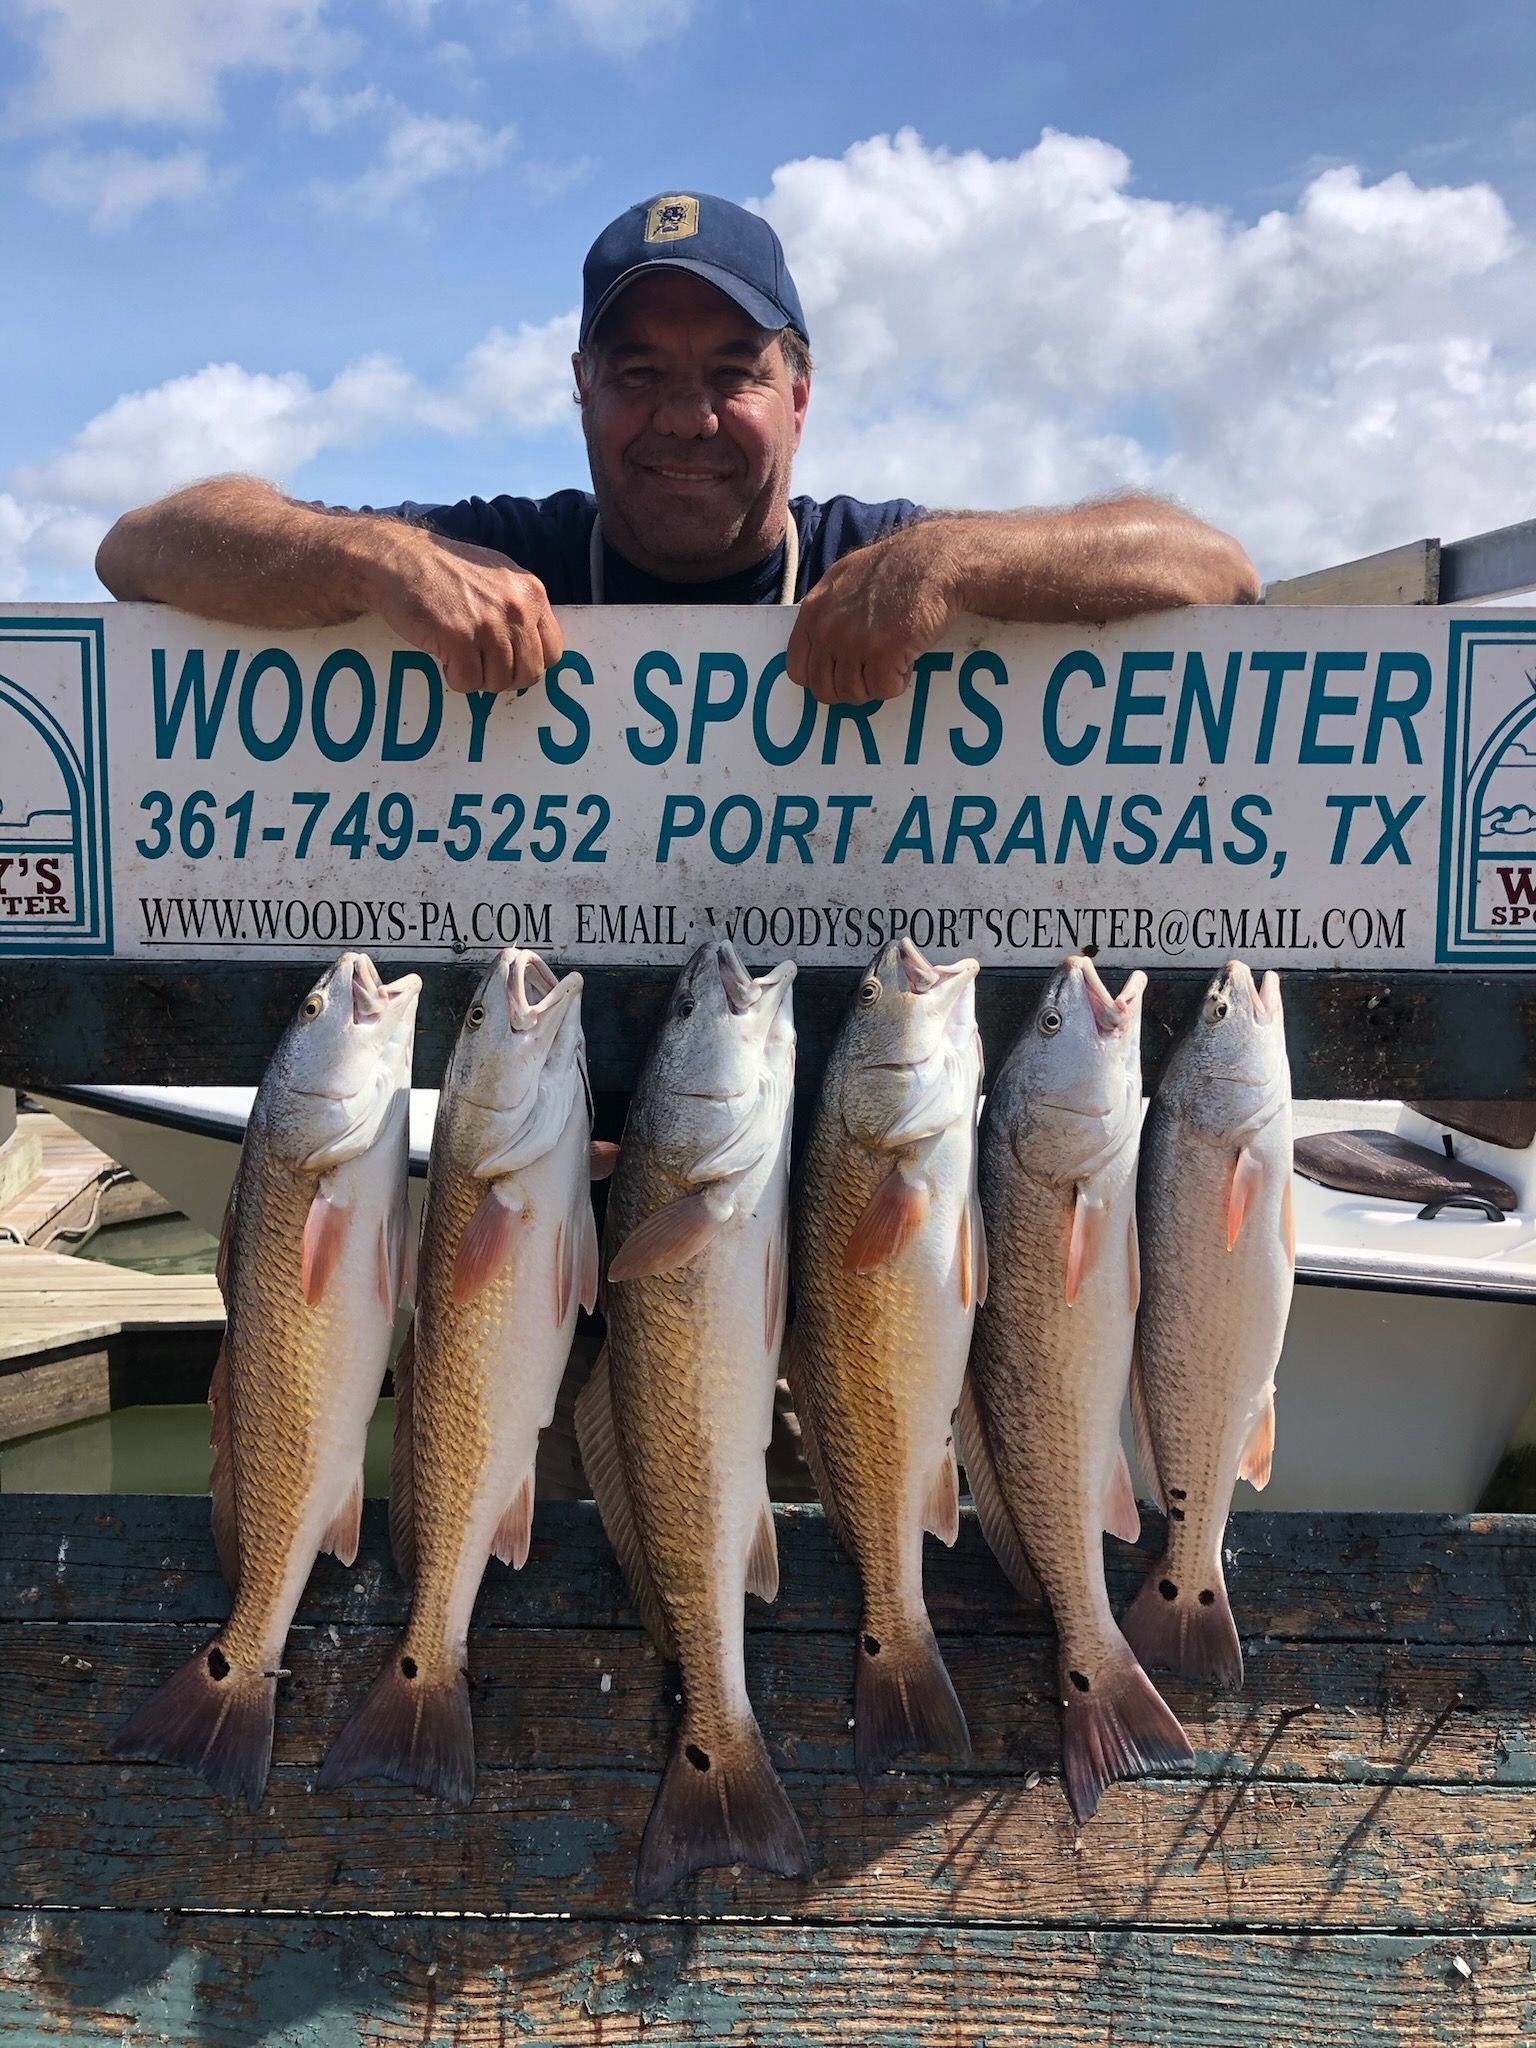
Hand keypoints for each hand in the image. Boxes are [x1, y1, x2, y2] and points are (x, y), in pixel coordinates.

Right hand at [365, 531, 562, 693]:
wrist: (398, 559)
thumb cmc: (445, 568)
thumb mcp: (497, 574)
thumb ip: (520, 605)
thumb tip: (534, 645)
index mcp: (531, 592)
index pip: (554, 650)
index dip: (531, 662)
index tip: (511, 660)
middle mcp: (516, 608)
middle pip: (529, 673)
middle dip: (506, 677)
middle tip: (483, 665)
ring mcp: (488, 624)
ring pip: (499, 681)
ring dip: (479, 678)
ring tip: (461, 656)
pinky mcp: (459, 639)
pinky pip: (468, 682)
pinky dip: (455, 678)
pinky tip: (445, 656)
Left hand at [786, 525, 958, 704]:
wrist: (936, 559)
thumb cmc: (896, 566)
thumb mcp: (844, 577)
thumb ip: (825, 609)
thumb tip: (818, 638)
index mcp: (813, 611)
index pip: (797, 668)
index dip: (821, 677)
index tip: (841, 673)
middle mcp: (827, 629)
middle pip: (824, 688)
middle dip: (849, 688)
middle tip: (871, 674)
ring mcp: (854, 642)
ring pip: (853, 693)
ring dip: (874, 685)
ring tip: (891, 661)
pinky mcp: (883, 653)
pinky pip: (883, 690)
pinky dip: (897, 682)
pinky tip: (907, 659)